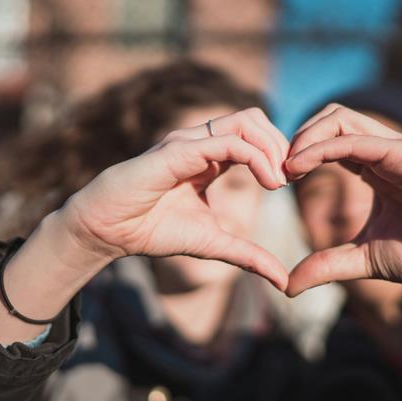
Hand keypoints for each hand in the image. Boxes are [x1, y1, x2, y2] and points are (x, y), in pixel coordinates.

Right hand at [61, 108, 290, 290]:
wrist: (108, 231)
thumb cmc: (152, 230)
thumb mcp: (213, 244)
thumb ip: (248, 256)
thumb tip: (283, 282)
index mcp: (210, 157)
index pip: (255, 135)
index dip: (279, 154)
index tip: (293, 183)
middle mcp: (201, 142)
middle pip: (255, 119)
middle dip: (281, 144)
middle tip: (292, 178)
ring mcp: (189, 142)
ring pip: (245, 121)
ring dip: (272, 147)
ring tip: (280, 180)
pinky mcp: (178, 151)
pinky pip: (227, 142)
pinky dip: (256, 157)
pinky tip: (268, 183)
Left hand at [283, 105, 401, 296]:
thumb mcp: (367, 259)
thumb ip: (328, 265)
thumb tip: (288, 285)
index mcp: (374, 169)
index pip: (327, 141)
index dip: (296, 154)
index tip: (274, 181)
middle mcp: (383, 153)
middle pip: (330, 118)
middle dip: (295, 137)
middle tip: (274, 171)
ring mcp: (396, 150)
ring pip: (341, 118)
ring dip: (304, 136)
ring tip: (284, 168)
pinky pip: (358, 140)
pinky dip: (324, 146)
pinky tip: (301, 166)